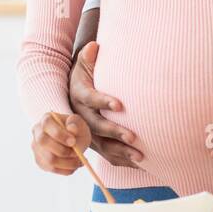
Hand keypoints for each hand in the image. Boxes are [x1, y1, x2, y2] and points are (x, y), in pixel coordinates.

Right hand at [31, 111, 89, 174]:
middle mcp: (37, 133)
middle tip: (77, 153)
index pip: (47, 124)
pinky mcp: (40, 161)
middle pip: (43, 142)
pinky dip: (67, 169)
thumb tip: (71, 129)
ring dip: (68, 162)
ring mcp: (36, 148)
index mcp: (46, 119)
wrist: (74, 140)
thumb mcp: (80, 124)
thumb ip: (76, 124)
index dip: (59, 134)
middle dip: (62, 150)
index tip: (73, 141)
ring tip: (80, 160)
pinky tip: (75, 165)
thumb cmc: (76, 130)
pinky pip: (52, 169)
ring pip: (49, 159)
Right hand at [67, 41, 142, 167]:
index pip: (90, 99)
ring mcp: (85, 132)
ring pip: (102, 145)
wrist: (71, 93)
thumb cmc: (84, 75)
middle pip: (96, 127)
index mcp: (78, 95)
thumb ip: (88, 57)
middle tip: (133, 136)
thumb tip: (93, 46)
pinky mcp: (94, 143)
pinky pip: (107, 155)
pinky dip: (122, 161)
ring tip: (141, 156)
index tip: (120, 105)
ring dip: (121, 151)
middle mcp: (80, 116)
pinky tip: (139, 165)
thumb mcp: (83, 64)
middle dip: (115, 132)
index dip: (103, 101)